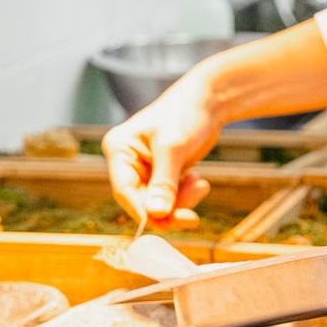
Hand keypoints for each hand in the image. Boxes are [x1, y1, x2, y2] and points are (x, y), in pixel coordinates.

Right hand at [103, 69, 221, 229]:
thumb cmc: (186, 114)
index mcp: (119, 149)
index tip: (167, 224)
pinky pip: (169, 197)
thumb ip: (164, 182)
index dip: (144, 212)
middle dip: (169, 208)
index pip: (124, 191)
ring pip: (158, 202)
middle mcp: (127, 161)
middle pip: (142, 201)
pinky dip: (185, 195)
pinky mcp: (160, 173)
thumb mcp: (173, 148)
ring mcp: (144, 169)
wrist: (207, 101)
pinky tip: (198, 181)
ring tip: (200, 185)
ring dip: (181, 201)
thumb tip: (156, 214)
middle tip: (192, 218)